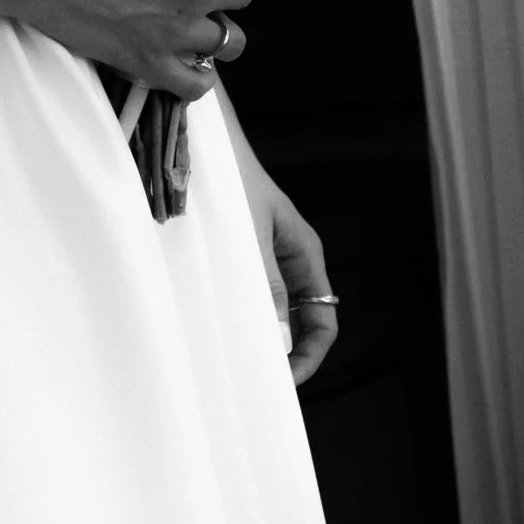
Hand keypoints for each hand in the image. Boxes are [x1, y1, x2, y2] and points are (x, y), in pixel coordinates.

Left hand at [233, 131, 339, 386]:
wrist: (200, 139)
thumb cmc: (231, 177)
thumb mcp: (250, 235)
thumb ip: (266, 286)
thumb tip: (281, 340)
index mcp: (304, 254)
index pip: (323, 321)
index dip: (309, 356)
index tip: (284, 383)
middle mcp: (287, 259)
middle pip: (297, 322)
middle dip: (281, 355)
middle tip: (254, 385)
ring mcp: (260, 256)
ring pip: (268, 311)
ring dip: (254, 336)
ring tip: (231, 363)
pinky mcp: (233, 253)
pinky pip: (241, 293)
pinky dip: (234, 315)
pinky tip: (212, 329)